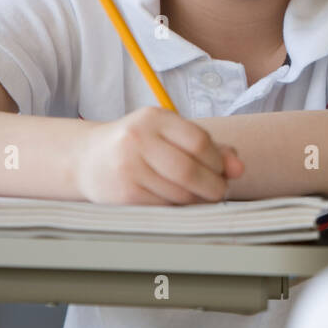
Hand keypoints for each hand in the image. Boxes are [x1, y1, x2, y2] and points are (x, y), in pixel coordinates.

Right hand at [74, 106, 243, 204]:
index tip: (224, 171)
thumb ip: (210, 147)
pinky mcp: (122, 193)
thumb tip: (238, 168)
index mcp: (155, 118)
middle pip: (189, 170)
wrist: (89, 159)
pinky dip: (177, 209)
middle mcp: (137, 139)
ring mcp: (127, 167)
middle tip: (219, 191)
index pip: (200, 141)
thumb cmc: (141, 146)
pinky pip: (163, 207)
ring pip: (178, 193)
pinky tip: (175, 202)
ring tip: (196, 196)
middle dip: (213, 186)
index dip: (219, 162)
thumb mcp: (171, 136)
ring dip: (196, 200)